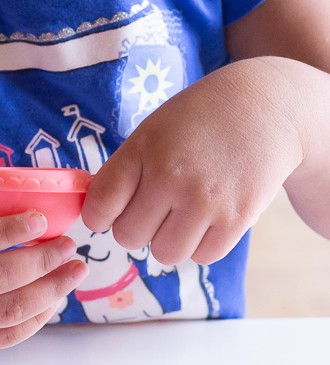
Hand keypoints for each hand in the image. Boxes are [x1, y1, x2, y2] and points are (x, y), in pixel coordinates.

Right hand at [0, 209, 87, 354]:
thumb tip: (32, 211)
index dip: (11, 229)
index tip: (43, 219)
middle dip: (42, 262)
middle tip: (69, 247)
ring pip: (7, 312)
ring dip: (50, 292)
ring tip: (72, 273)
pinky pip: (4, 338)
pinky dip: (36, 319)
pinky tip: (53, 300)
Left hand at [82, 59, 304, 265]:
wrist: (266, 107)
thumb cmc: (200, 119)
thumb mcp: (154, 129)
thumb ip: (126, 169)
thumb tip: (98, 213)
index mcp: (143, 149)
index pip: (101, 205)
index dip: (99, 215)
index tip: (108, 212)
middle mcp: (170, 177)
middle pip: (128, 236)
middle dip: (135, 226)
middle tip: (153, 207)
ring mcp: (204, 201)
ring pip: (164, 253)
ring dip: (169, 239)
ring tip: (182, 212)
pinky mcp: (237, 219)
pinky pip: (202, 256)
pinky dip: (201, 244)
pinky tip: (207, 217)